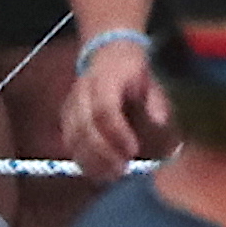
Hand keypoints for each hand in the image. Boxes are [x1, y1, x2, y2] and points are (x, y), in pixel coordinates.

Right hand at [69, 34, 172, 185]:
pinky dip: (81, 158)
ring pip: (72, 137)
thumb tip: (160, 121)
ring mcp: (71, 103)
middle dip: (103, 154)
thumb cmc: (132, 70)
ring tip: (110, 176)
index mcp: (105, 79)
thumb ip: (155, 100)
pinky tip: (97, 171)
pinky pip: (68, 141)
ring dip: (90, 161)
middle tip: (121, 171)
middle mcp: (83, 91)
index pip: (105, 110)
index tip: (133, 150)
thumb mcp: (150, 78)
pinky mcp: (66, 116)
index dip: (117, 133)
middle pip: (85, 128)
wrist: (107, 51)